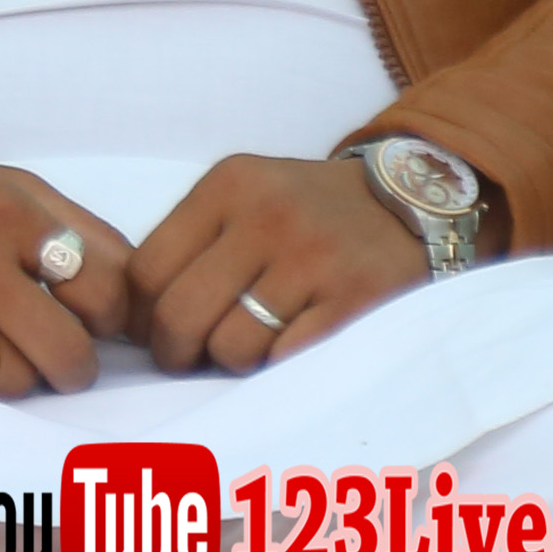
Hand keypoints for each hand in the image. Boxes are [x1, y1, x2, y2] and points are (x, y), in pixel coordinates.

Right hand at [0, 146, 131, 393]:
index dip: (112, 316)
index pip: (104, 293)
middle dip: (76, 368)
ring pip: (14, 383)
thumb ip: (83, 229)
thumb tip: (140, 296)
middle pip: (65, 354)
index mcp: (13, 215)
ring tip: (9, 351)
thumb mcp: (13, 186)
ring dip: (23, 377)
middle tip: (64, 357)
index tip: (95, 316)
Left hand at [131, 156, 439, 373]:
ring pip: (231, 347)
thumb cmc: (312, 212)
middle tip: (191, 359)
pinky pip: (285, 360)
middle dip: (175, 353)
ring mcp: (315, 258)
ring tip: (251, 347)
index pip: (146, 271)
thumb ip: (193, 242)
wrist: (418, 199)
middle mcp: (269, 215)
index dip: (141, 319)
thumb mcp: (249, 195)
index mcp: (229, 185)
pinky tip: (288, 348)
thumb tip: (135, 321)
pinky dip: (278, 366)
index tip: (154, 334)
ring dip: (233, 362)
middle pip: (180, 315)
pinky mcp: (357, 299)